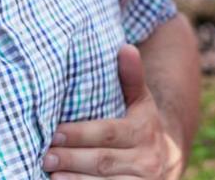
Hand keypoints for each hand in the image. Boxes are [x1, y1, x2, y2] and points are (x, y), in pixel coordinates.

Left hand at [43, 45, 181, 178]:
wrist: (168, 162)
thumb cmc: (142, 126)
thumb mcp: (141, 102)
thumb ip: (132, 77)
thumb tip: (125, 47)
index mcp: (144, 131)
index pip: (109, 134)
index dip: (81, 134)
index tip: (54, 133)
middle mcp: (147, 161)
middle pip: (104, 161)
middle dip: (72, 159)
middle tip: (45, 155)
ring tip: (51, 175)